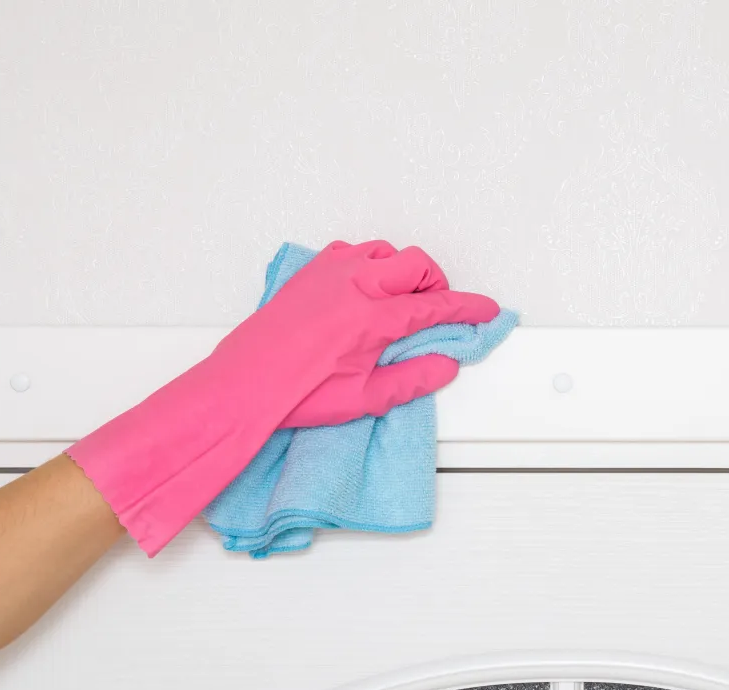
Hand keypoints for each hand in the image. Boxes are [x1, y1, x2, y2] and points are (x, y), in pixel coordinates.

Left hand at [67, 240, 498, 555]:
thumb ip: (412, 379)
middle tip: (441, 311)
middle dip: (438, 284)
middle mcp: (351, 285)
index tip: (486, 311)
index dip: (466, 308)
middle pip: (415, 264)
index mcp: (369, 318)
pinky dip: (371, 264)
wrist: (242, 387)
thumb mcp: (364, 399)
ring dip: (404, 271)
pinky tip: (367, 290)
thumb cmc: (298, 396)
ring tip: (405, 301)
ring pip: (384, 252)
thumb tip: (445, 365)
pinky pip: (351, 252)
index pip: (433, 306)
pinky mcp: (307, 274)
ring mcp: (327, 273)